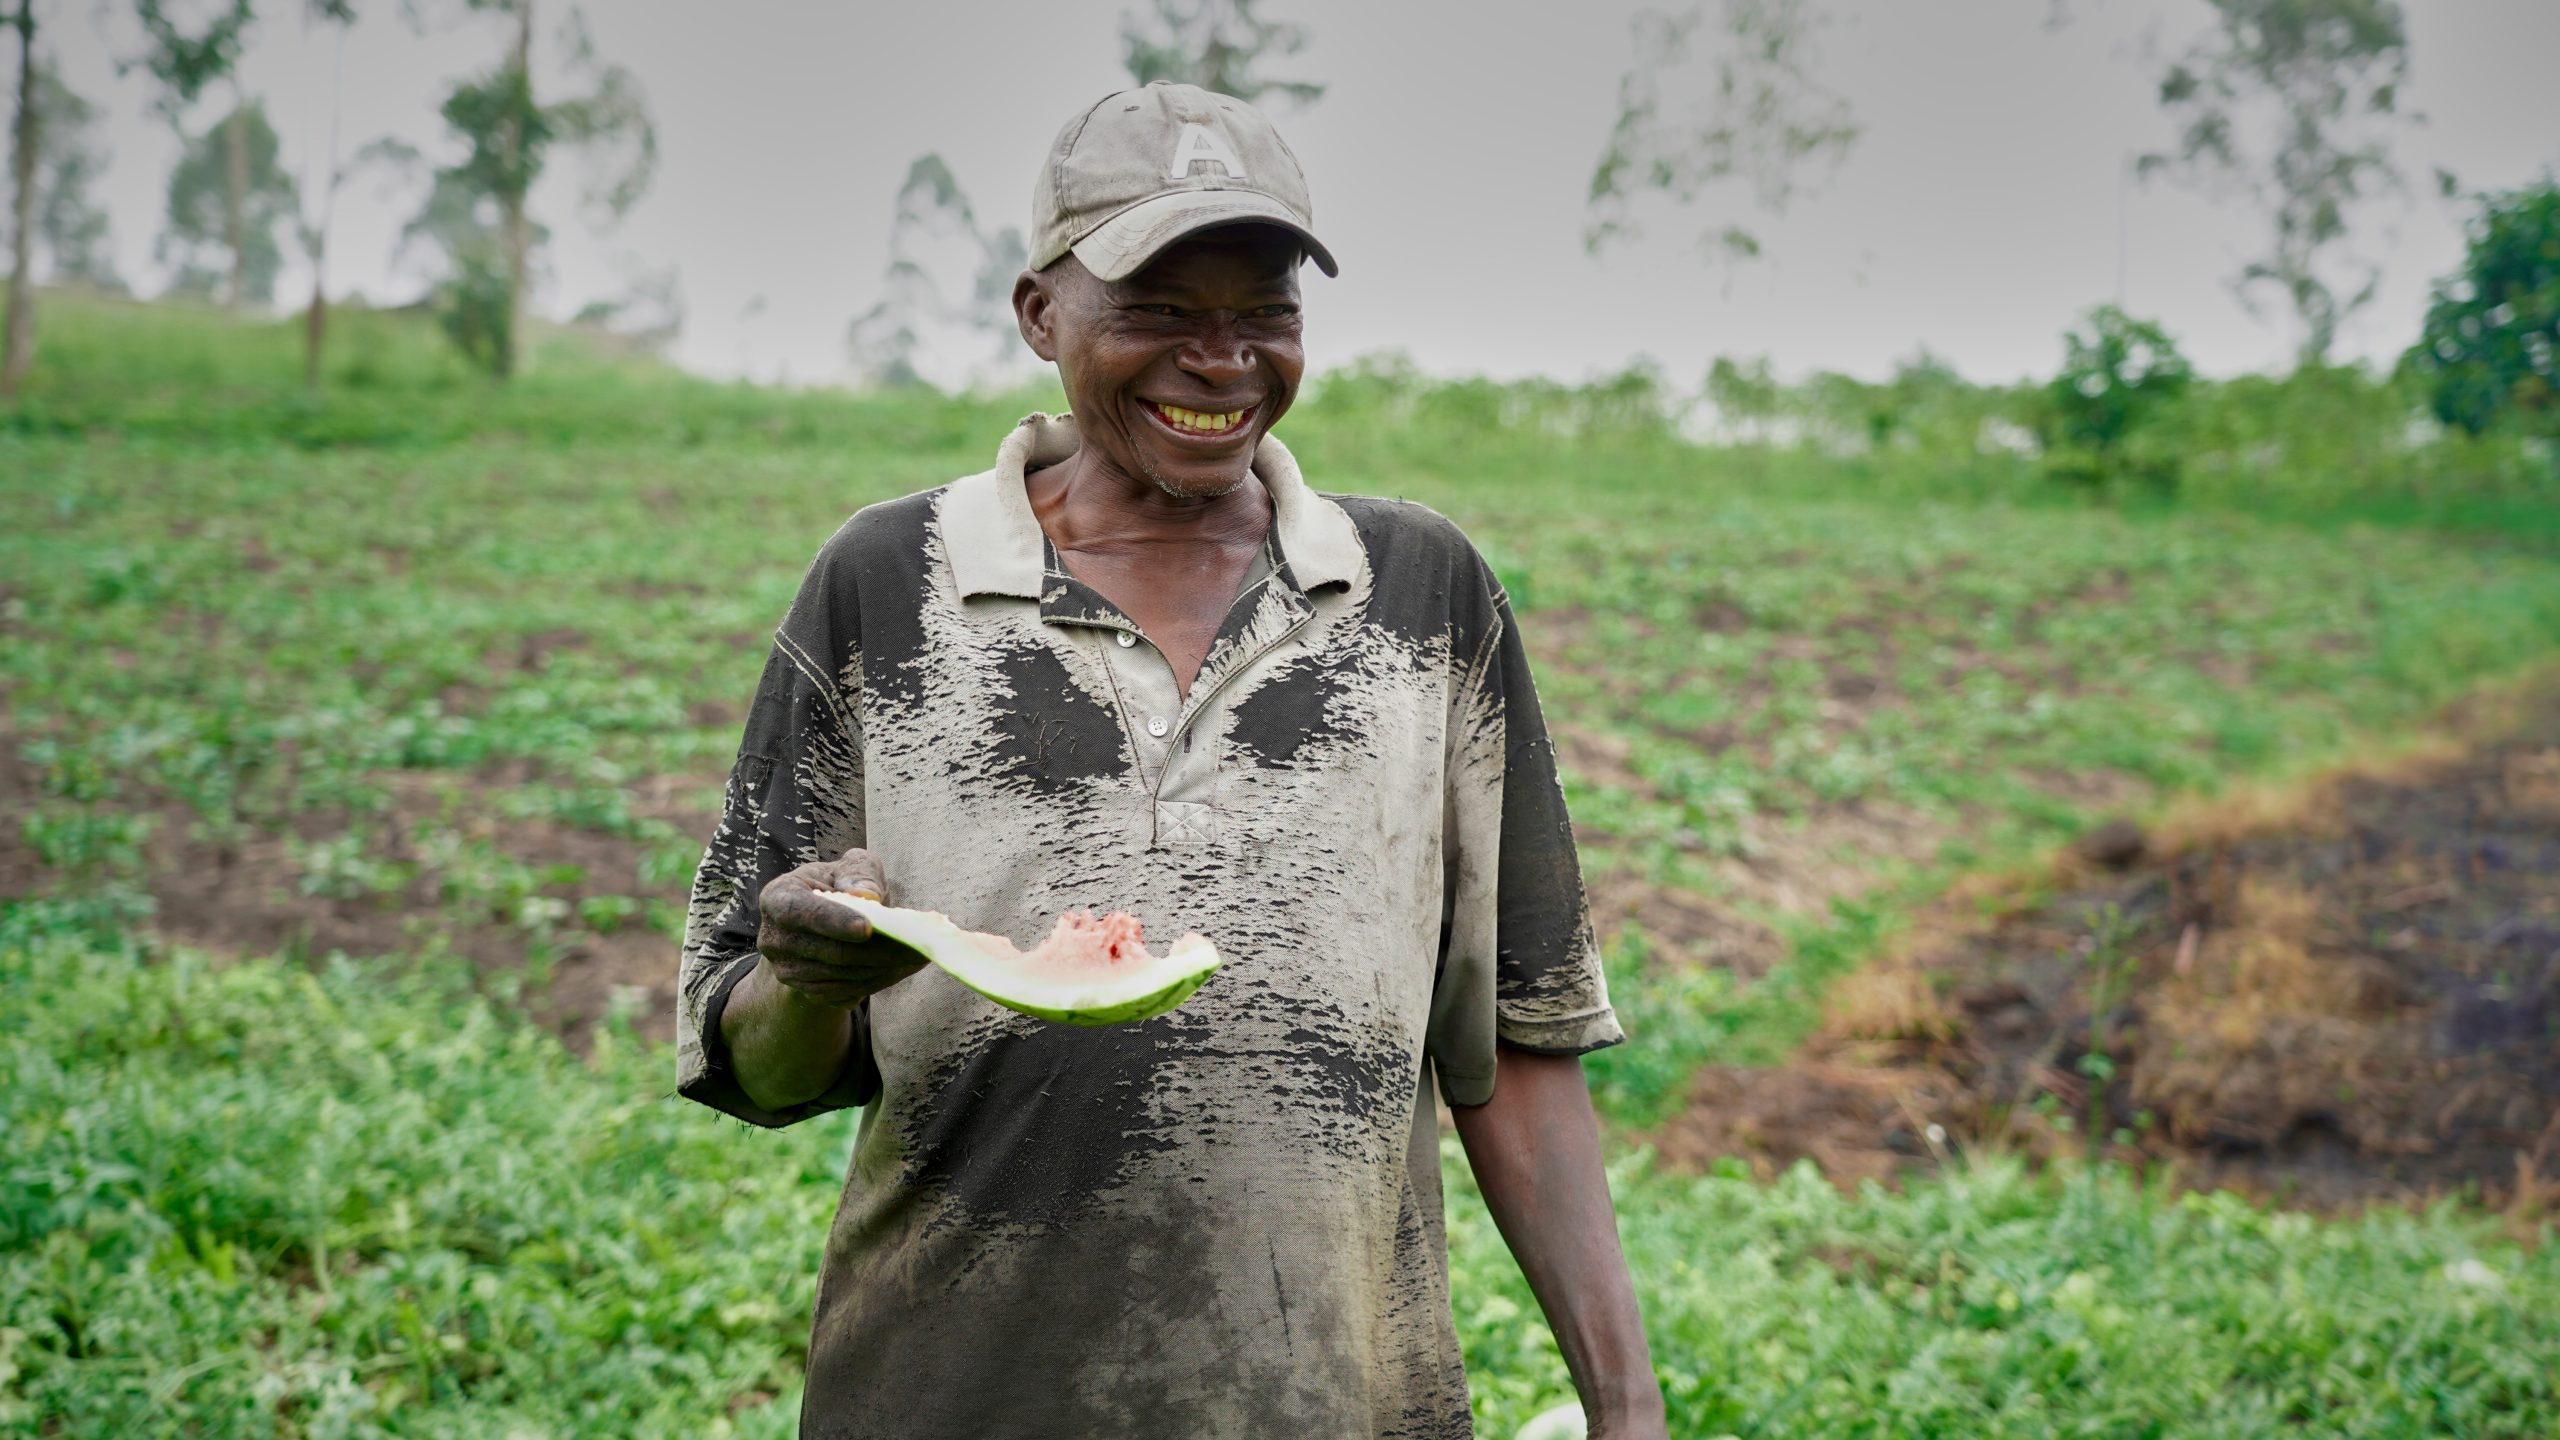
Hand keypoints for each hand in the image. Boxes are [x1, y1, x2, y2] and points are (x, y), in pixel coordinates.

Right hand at [755, 848, 924, 1008]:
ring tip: (918, 955)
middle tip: (918, 946)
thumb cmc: (840, 885)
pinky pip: (847, 992)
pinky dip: (879, 981)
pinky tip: (904, 967)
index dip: (832, 921)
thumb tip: (867, 894)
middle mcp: (774, 939)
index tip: (867, 928)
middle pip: (830, 952)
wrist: (822, 920)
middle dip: (879, 950)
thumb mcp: (850, 867)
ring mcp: (788, 970)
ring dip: (885, 969)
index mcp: (777, 897)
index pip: (799, 912)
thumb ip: (859, 872)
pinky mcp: (807, 991)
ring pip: (843, 977)